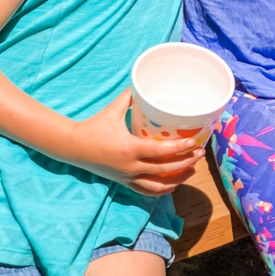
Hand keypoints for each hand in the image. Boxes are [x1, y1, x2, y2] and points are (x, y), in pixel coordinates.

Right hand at [71, 89, 204, 195]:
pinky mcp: (125, 183)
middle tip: (200, 153)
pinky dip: (163, 189)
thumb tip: (143, 83)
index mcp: (129, 149)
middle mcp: (130, 167)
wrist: (74, 147)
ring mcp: (128, 177)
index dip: (178, 148)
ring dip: (178, 180)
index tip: (193, 142)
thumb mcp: (113, 109)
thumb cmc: (95, 126)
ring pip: (158, 186)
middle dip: (185, 163)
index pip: (159, 152)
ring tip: (192, 170)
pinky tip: (174, 183)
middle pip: (164, 170)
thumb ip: (130, 96)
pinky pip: (147, 191)